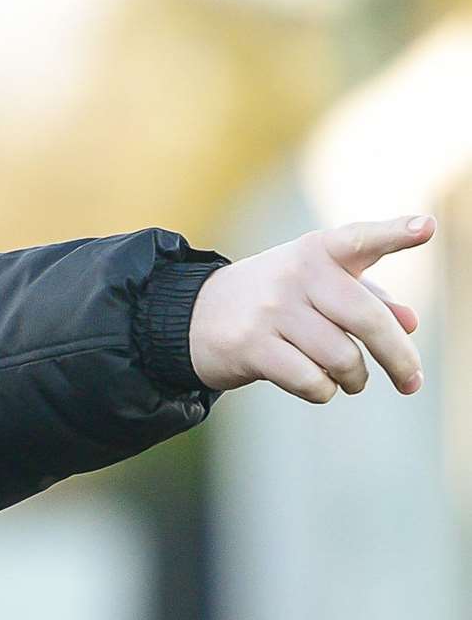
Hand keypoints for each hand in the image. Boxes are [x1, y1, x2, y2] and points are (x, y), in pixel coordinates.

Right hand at [188, 215, 434, 401]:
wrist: (194, 315)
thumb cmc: (274, 300)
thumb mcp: (317, 287)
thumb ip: (368, 298)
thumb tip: (410, 322)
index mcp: (315, 252)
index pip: (359, 240)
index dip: (394, 233)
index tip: (425, 227)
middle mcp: (294, 274)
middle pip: (367, 320)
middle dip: (399, 359)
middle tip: (412, 382)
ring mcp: (270, 310)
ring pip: (343, 359)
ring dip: (354, 380)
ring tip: (349, 380)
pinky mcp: (251, 346)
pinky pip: (313, 382)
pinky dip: (323, 391)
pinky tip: (315, 384)